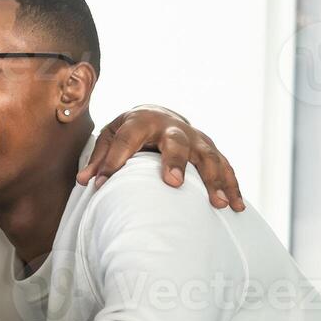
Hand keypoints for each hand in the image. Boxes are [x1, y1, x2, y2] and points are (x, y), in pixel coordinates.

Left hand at [76, 106, 243, 210]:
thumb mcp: (109, 136)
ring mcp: (195, 138)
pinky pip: (225, 167)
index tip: (101, 184)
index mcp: (140, 120)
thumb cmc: (129, 130)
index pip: (125, 140)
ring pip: (208, 156)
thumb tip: (85, 181)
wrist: (157, 113)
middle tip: (174, 184)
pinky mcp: (210, 149)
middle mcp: (171, 127)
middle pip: (176, 142)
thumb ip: (99, 158)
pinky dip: (232, 186)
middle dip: (175, 162)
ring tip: (218, 204)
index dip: (113, 161)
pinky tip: (236, 207)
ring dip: (214, 179)